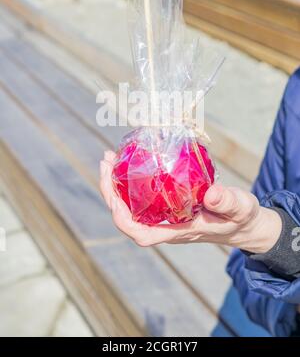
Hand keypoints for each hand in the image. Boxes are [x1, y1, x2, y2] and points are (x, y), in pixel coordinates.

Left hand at [100, 151, 281, 252]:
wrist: (243, 224)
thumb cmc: (241, 218)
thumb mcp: (240, 208)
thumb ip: (228, 202)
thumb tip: (212, 194)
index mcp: (179, 232)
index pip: (142, 234)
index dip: (123, 219)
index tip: (113, 197)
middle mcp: (167, 227)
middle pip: (128, 217)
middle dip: (111, 193)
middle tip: (106, 161)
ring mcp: (167, 218)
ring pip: (132, 206)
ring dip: (117, 185)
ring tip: (111, 158)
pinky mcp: (170, 207)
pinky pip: (143, 198)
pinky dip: (132, 181)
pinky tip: (132, 163)